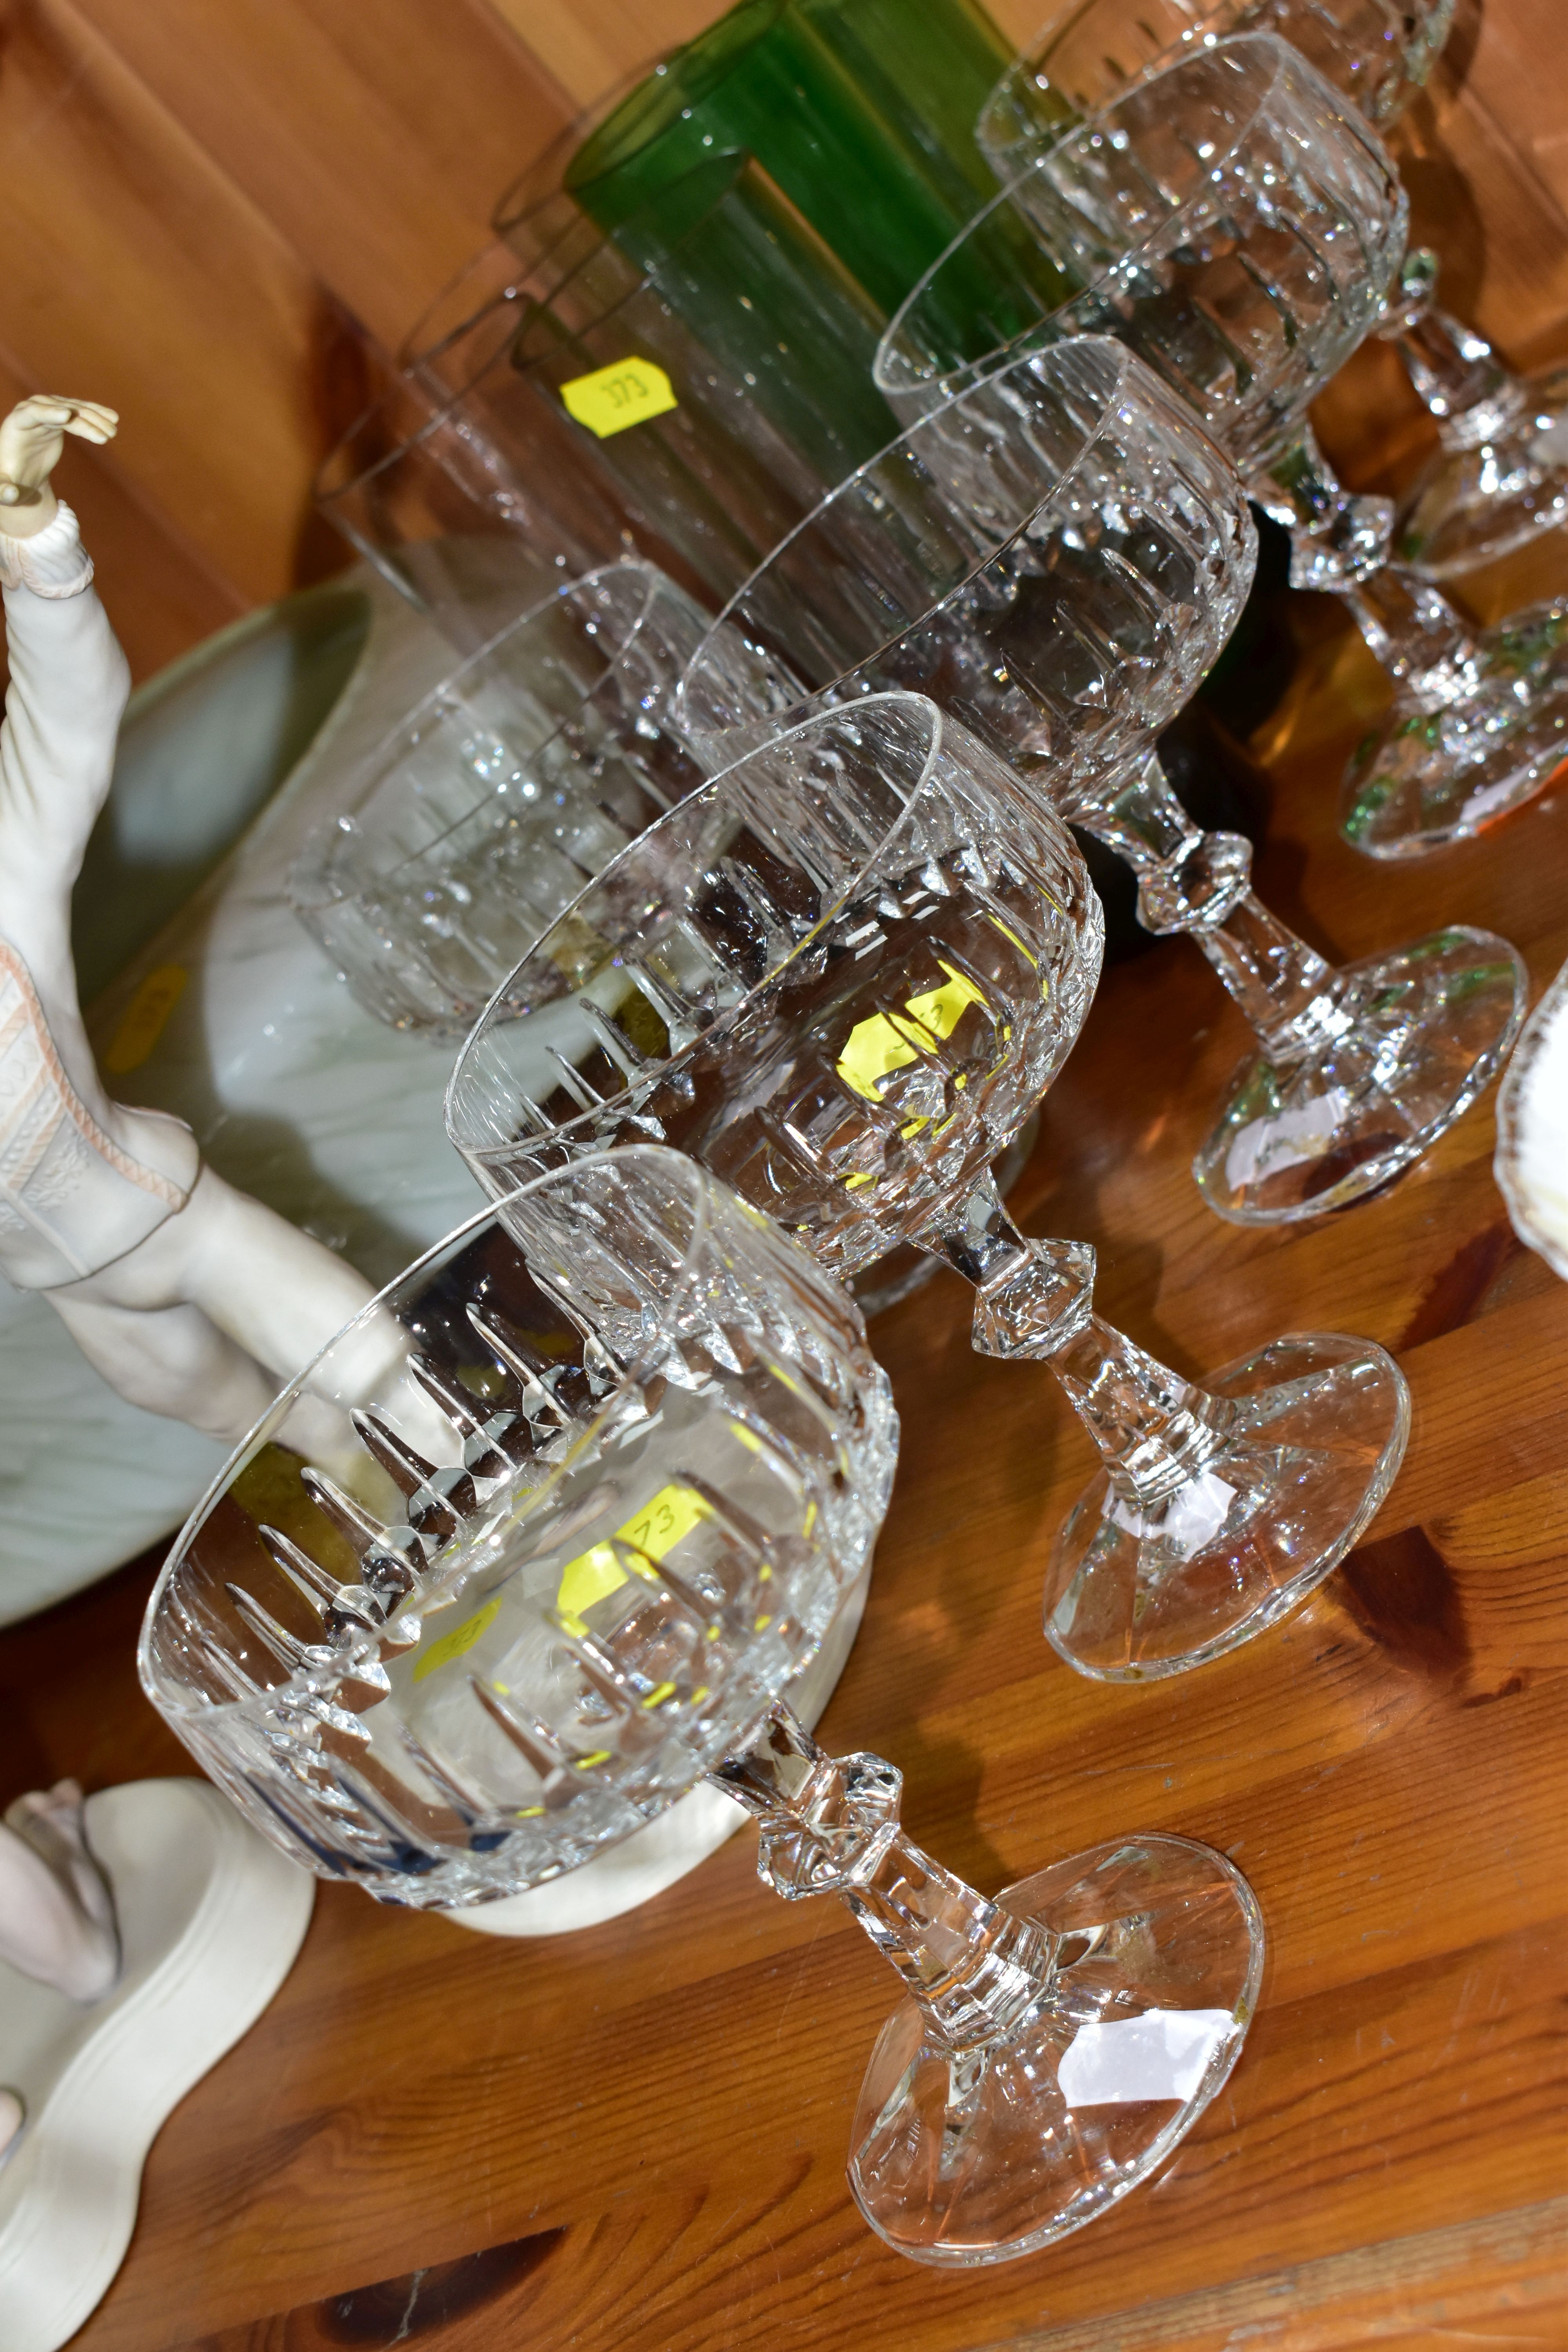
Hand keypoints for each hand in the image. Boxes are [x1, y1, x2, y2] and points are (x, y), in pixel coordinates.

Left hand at [0, 396, 116, 539]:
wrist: (19, 473)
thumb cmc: (9, 480)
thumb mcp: (1, 489)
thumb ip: (3, 492)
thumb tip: (12, 494)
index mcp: (16, 425)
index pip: (33, 413)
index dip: (49, 414)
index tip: (68, 416)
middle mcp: (31, 412)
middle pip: (58, 410)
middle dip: (82, 421)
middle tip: (105, 436)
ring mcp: (46, 412)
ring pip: (72, 408)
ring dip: (94, 418)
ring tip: (113, 431)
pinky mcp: (58, 418)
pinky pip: (79, 413)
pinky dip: (95, 416)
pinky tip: (112, 420)